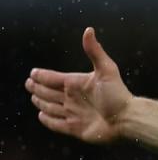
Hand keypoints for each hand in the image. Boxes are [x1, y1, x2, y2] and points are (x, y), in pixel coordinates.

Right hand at [24, 27, 131, 143]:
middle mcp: (73, 98)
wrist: (127, 120)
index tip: (33, 73)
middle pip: (49, 92)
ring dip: (41, 102)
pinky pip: (57, 124)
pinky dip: (48, 120)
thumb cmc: (118, 95)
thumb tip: (89, 30)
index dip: (42, 76)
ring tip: (33, 97)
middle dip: (38, 88)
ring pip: (51, 107)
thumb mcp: (106, 70)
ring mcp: (74, 114)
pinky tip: (42, 115)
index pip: (53, 79)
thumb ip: (95, 51)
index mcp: (77, 84)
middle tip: (29, 84)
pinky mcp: (75, 129)